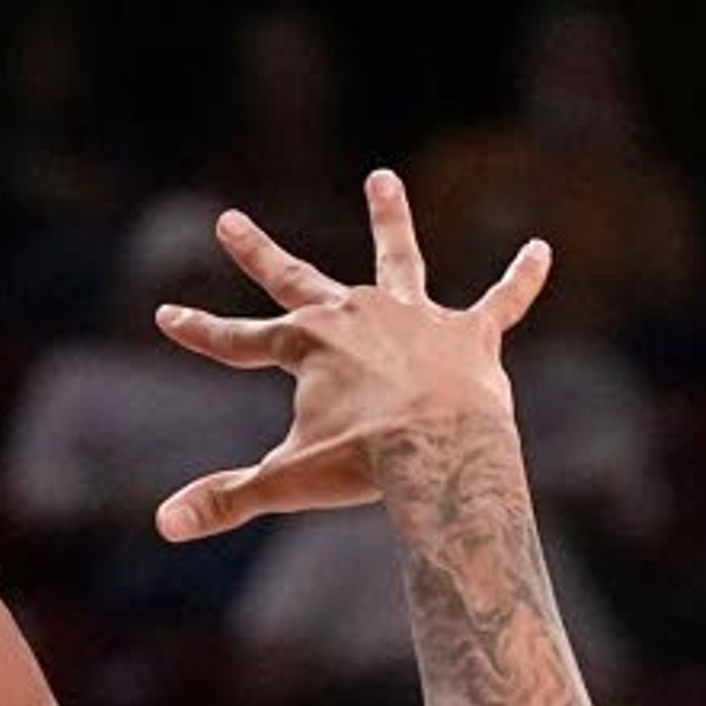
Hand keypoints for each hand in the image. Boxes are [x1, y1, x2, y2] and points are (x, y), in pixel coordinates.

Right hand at [150, 171, 552, 542]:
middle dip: (256, 253)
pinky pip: (501, 302)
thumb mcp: (286, 482)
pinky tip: (542, 251)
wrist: (441, 450)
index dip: (199, 332)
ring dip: (390, 219)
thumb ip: (226, 500)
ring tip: (383, 179)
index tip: (166, 314)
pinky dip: (522, 279)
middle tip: (227, 221)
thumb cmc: (363, 465)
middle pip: (296, 280)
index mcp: (307, 347)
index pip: (238, 341)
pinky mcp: (469, 334)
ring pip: (398, 257)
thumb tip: (163, 525)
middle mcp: (355, 315)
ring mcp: (414, 318)